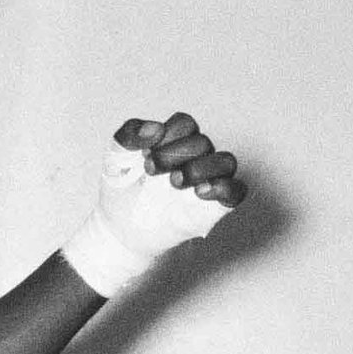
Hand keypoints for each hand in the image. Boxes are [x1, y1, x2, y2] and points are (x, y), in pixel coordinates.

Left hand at [60, 111, 242, 297]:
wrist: (121, 229)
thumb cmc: (123, 189)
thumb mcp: (116, 156)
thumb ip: (130, 134)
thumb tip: (155, 128)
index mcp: (176, 141)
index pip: (185, 124)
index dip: (168, 134)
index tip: (144, 154)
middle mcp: (196, 158)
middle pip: (202, 142)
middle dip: (175, 154)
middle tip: (150, 171)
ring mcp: (207, 181)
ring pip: (227, 161)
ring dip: (202, 168)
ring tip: (175, 182)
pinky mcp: (214, 207)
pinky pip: (236, 191)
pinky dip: (224, 188)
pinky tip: (200, 192)